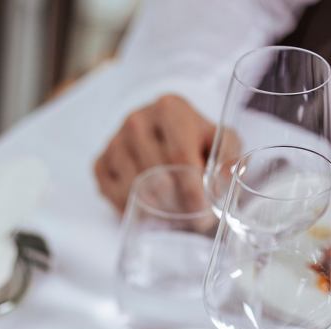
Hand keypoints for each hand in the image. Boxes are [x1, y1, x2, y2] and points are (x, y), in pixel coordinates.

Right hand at [94, 95, 215, 213]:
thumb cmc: (197, 141)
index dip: (192, 192)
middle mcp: (137, 120)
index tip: (203, 214)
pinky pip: (115, 196)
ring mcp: (115, 141)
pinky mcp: (101, 162)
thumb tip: (222, 178)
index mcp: (170, 108)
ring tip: (173, 212)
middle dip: (177, 205)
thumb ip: (229, 157)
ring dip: (156, 210)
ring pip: (135, 190)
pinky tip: (149, 205)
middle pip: (157, 177)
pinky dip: (133, 208)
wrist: (166, 136)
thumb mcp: (222, 142)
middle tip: (190, 218)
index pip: (179, 157)